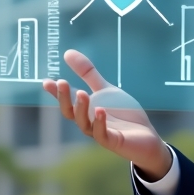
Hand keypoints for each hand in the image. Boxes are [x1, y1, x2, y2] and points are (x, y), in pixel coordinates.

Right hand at [42, 49, 171, 179]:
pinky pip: (102, 134)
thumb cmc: (124, 114)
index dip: (56, 92)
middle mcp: (89, 122)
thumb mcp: (106, 90)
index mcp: (86, 110)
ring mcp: (100, 132)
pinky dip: (100, 122)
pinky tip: (100, 110)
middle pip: (70, 113)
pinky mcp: (113, 141)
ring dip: (81, 109)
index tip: (47, 81)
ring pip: (84, 124)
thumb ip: (88, 74)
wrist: (146, 136)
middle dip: (64, 99)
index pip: (67, 101)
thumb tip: (67, 52)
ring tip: (81, 93)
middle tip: (61, 83)